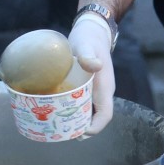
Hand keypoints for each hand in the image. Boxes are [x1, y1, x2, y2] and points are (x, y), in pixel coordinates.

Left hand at [70, 13, 115, 135]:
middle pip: (96, 117)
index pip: (105, 114)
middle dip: (83, 128)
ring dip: (77, 121)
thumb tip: (94, 65)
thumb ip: (89, 56)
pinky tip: (58, 111)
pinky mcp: (87, 87)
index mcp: (105, 87)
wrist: (91, 32)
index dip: (95, 127)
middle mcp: (102, 92)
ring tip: (59, 126)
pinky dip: (73, 110)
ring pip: (89, 112)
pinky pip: (82, 103)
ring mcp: (95, 90)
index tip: (80, 132)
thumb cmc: (88, 39)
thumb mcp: (86, 46)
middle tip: (63, 133)